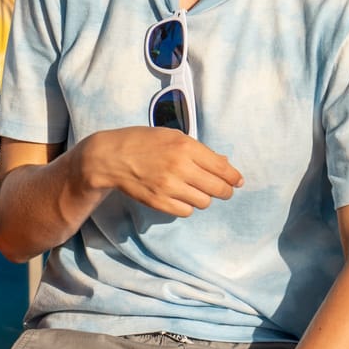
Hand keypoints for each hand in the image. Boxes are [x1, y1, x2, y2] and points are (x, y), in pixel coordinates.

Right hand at [77, 127, 241, 217]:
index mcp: (185, 147)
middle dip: (225, 191)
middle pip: (218, 189)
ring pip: (204, 202)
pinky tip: (179, 196)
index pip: (222, 168)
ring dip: (203, 197)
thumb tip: (225, 164)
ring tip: (193, 189)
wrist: (111, 157)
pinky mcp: (159, 202)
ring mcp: (169, 187)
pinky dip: (186, 205)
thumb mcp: (172, 136)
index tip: (237, 181)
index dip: (234, 177)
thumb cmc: (143, 142)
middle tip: (224, 190)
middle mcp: (180, 167)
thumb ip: (200, 151)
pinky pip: (186, 211)